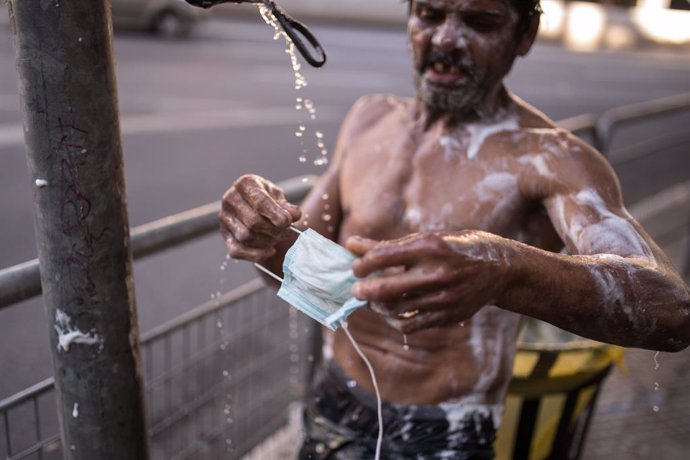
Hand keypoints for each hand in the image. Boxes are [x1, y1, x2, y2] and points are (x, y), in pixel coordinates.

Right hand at [220, 174, 300, 261]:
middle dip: (274, 230)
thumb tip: (293, 215)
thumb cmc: (269, 200)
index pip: (259, 201)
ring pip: (246, 236)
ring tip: (278, 237)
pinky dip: (257, 254)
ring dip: (267, 241)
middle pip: (253, 221)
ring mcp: (225, 218)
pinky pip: (237, 251)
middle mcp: (230, 198)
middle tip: (288, 232)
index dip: (275, 214)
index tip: (288, 222)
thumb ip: (287, 207)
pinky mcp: (225, 235)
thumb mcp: (280, 198)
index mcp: (245, 184)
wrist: (256, 208)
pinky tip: (271, 251)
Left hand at [346, 231, 511, 332]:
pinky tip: (392, 312)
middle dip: (362, 291)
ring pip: (394, 309)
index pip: (381, 257)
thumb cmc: (456, 248)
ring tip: (374, 300)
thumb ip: (388, 246)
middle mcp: (436, 272)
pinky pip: (409, 326)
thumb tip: (351, 244)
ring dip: (376, 306)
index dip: (361, 265)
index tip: (357, 268)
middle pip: (384, 288)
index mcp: (429, 247)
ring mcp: (442, 297)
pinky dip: (394, 320)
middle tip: (356, 290)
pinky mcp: (446, 316)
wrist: (498, 269)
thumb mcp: (426, 239)